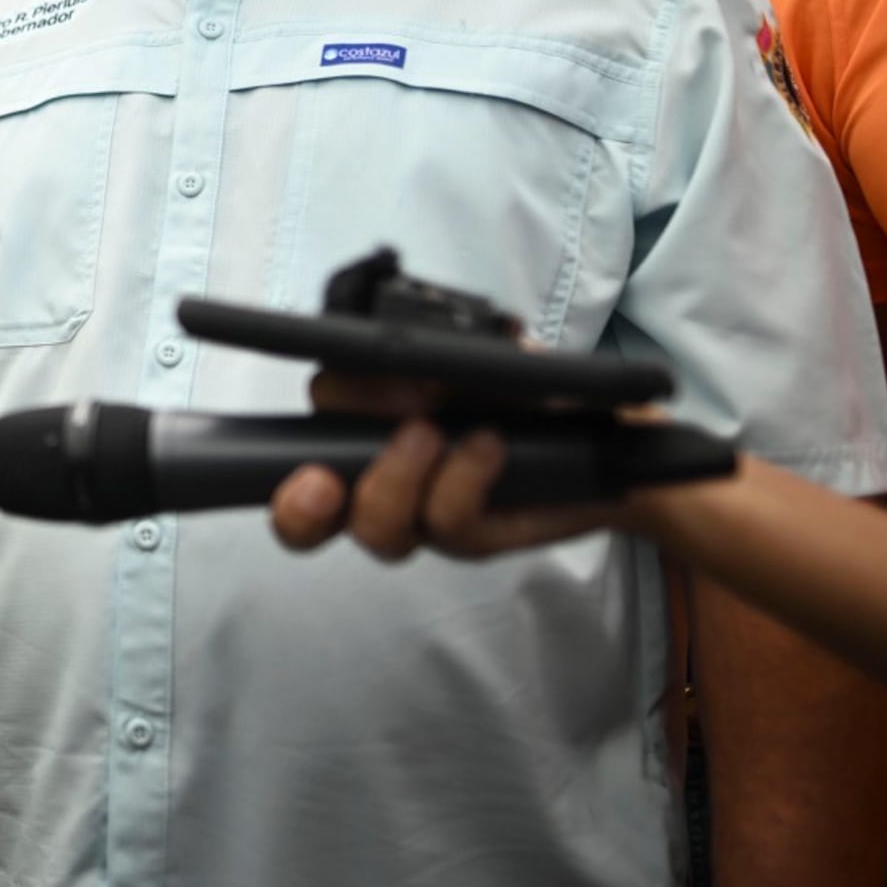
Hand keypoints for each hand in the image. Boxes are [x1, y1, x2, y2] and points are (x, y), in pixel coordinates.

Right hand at [270, 372, 628, 560]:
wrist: (605, 429)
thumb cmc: (522, 386)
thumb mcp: (468, 351)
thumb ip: (418, 349)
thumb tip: (378, 354)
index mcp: (357, 431)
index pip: (290, 450)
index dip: (280, 456)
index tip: (303, 442)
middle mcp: (377, 480)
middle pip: (308, 514)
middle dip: (303, 506)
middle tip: (320, 482)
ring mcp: (420, 514)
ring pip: (375, 528)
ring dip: (392, 484)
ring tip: (429, 435)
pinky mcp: (470, 537)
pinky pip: (447, 522)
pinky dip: (463, 479)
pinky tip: (490, 444)